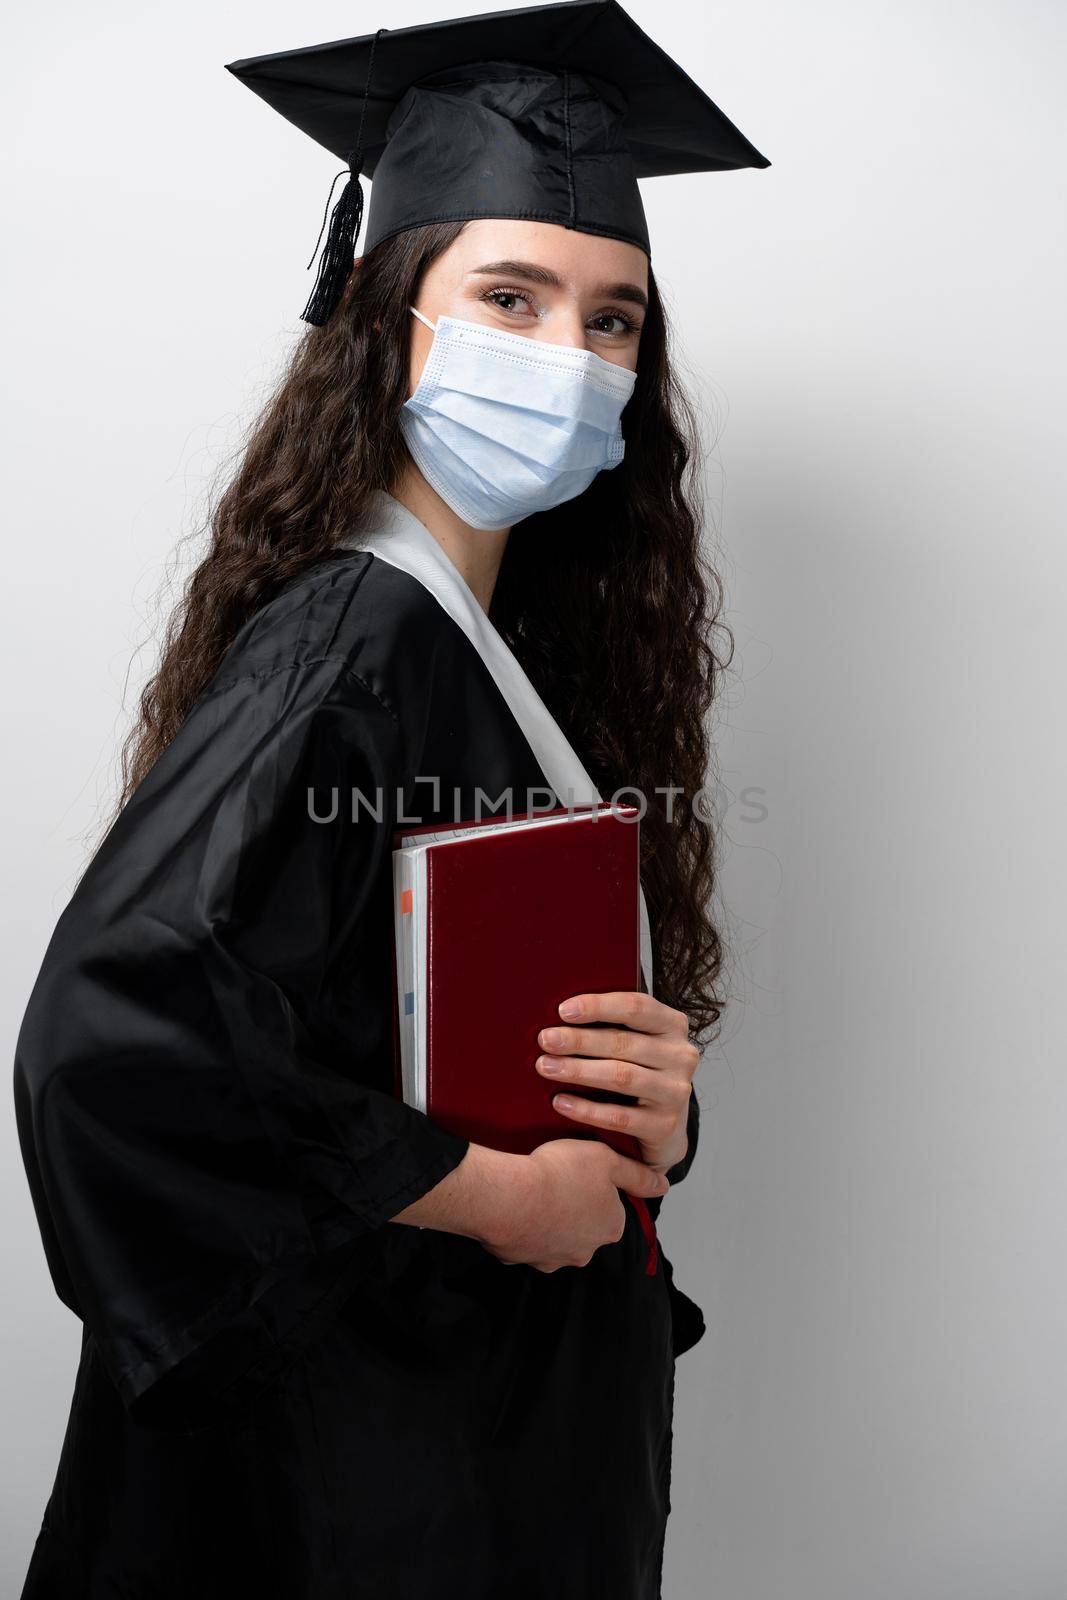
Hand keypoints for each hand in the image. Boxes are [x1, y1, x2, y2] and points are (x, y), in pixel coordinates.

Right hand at [479, 1138, 669, 1272]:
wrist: (511, 1196)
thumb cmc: (560, 1173)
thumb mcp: (606, 1160)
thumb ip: (637, 1174)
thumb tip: (664, 1185)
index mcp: (611, 1227)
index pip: (612, 1208)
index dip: (596, 1187)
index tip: (579, 1173)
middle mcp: (587, 1250)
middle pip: (586, 1227)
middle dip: (574, 1209)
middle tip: (557, 1182)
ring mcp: (555, 1259)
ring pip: (557, 1238)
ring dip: (549, 1221)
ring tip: (535, 1194)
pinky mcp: (525, 1260)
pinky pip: (529, 1243)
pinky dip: (525, 1229)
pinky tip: (518, 1208)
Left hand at [535, 991, 697, 1175]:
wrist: (665, 1127)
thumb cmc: (640, 1072)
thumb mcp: (637, 1042)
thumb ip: (613, 1025)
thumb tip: (562, 1013)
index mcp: (673, 1025)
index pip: (637, 1007)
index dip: (598, 1006)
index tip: (562, 1010)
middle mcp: (681, 1056)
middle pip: (624, 1043)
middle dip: (579, 1040)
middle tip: (545, 1040)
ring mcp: (676, 1092)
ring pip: (622, 1077)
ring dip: (579, 1071)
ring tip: (546, 1067)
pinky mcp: (665, 1126)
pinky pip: (619, 1117)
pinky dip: (587, 1109)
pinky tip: (561, 1102)